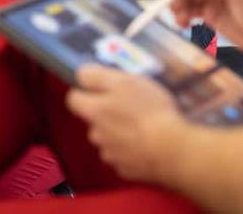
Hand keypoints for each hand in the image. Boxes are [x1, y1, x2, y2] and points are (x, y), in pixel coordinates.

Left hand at [66, 65, 184, 183]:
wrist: (169, 148)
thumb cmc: (148, 111)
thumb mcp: (123, 81)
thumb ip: (96, 76)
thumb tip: (80, 74)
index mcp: (94, 111)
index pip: (74, 99)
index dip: (86, 90)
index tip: (103, 86)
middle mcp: (97, 134)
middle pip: (94, 119)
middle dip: (108, 111)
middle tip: (131, 103)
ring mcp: (111, 154)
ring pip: (109, 138)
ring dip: (120, 131)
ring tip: (144, 123)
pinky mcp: (126, 168)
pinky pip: (124, 155)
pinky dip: (132, 148)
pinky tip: (148, 141)